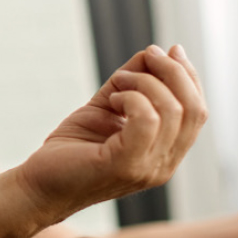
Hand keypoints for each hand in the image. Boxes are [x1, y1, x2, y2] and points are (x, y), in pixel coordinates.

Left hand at [18, 45, 206, 222]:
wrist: (39, 186)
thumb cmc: (70, 150)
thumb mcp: (106, 109)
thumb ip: (129, 85)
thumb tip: (151, 54)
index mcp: (165, 153)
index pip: (197, 111)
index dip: (189, 76)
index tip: (168, 50)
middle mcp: (164, 164)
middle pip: (194, 109)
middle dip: (174, 72)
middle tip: (148, 54)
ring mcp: (148, 168)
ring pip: (173, 111)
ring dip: (145, 83)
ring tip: (118, 83)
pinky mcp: (125, 166)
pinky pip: (147, 120)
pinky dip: (132, 98)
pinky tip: (112, 100)